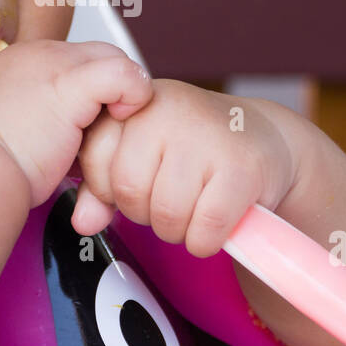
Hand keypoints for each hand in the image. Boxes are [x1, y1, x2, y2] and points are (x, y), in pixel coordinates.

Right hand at [0, 39, 152, 207]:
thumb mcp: (13, 137)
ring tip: (111, 133)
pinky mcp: (71, 83)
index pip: (77, 62)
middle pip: (101, 56)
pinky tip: (121, 120)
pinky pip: (125, 74)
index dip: (95, 93)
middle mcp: (37, 56)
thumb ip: (44, 125)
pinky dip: (135, 96)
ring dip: (123, 98)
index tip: (89, 130)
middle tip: (108, 132)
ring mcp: (54, 64)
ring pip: (115, 61)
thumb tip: (70, 142)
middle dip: (113, 92)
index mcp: (20, 65)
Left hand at [73, 80, 298, 256]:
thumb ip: (104, 185)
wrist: (262, 139)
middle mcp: (169, 111)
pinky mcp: (241, 168)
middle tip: (169, 201)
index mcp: (138, 104)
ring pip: (166, 215)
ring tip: (194, 208)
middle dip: (145, 213)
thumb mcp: (144, 153)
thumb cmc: (194, 147)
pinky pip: (205, 229)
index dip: (110, 187)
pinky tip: (215, 224)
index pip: (95, 158)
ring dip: (178, 230)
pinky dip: (206, 241)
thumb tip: (83, 221)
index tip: (137, 183)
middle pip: (129, 192)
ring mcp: (206, 137)